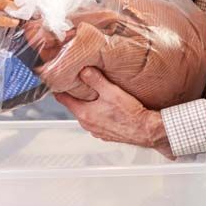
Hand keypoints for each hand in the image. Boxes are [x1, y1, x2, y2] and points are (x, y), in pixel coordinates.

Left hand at [54, 67, 172, 156]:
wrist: (146, 131)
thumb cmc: (130, 114)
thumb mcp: (111, 92)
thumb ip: (95, 80)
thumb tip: (83, 70)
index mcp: (84, 114)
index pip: (62, 99)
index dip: (60, 88)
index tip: (59, 81)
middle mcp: (87, 125)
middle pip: (74, 106)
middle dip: (76, 95)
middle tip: (80, 84)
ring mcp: (96, 131)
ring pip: (86, 114)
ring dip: (88, 105)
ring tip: (96, 95)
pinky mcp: (106, 134)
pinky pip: (97, 121)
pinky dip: (98, 114)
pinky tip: (108, 108)